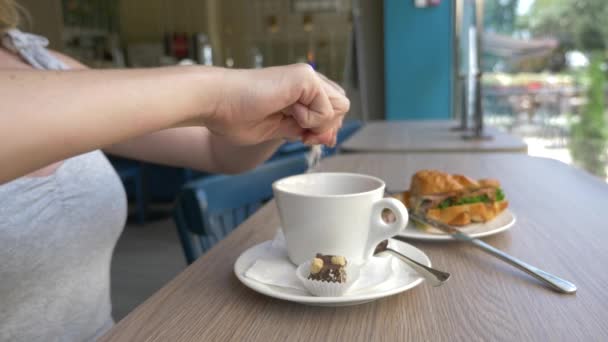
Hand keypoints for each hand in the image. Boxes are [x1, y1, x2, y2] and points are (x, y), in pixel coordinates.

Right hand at [204, 64, 349, 145]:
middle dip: (327, 128)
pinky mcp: (305, 77)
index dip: (324, 129)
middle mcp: (306, 81)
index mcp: (299, 92)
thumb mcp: (279, 130)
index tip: (304, 139)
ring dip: (320, 124)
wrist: (216, 103)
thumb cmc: (235, 116)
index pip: (333, 110)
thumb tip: (331, 138)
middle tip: (303, 135)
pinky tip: (288, 112)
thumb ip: (305, 131)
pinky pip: (328, 108)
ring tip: (294, 122)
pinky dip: (311, 119)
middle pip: (342, 107)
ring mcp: (306, 77)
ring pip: (342, 106)